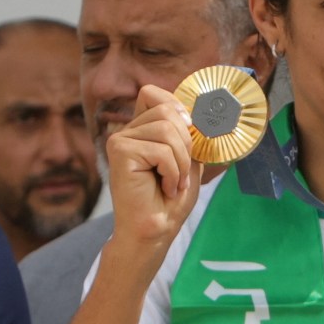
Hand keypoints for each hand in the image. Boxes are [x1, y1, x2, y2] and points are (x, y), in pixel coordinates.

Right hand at [104, 85, 202, 278]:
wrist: (156, 229)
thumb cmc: (171, 199)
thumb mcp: (189, 158)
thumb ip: (190, 132)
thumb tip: (204, 110)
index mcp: (141, 128)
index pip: (154, 93)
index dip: (177, 108)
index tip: (190, 133)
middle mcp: (127, 130)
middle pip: (167, 109)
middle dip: (186, 143)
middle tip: (180, 171)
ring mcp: (120, 139)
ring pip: (167, 129)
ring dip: (180, 161)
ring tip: (173, 182)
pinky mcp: (119, 152)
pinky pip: (161, 150)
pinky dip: (172, 171)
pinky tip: (164, 187)